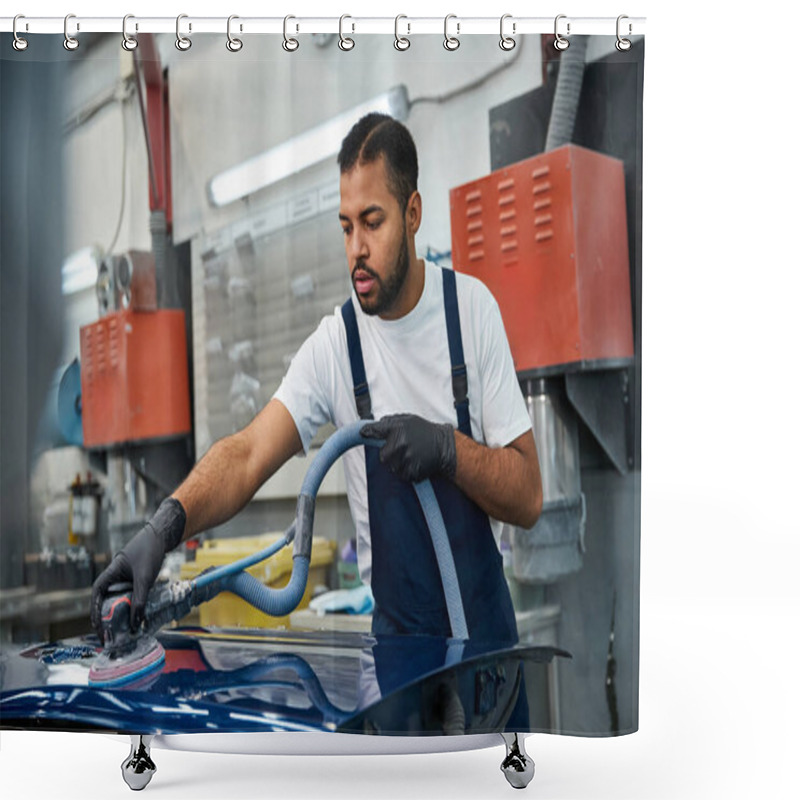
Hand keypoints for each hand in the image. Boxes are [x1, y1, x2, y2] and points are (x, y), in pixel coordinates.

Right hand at [90, 498, 185, 636]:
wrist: (163, 535)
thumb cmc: (150, 551)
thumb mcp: (145, 578)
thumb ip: (140, 600)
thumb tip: (136, 624)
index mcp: (110, 573)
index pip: (97, 594)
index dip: (94, 612)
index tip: (97, 627)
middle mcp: (116, 577)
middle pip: (106, 600)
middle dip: (106, 618)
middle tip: (109, 637)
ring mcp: (126, 579)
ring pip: (120, 600)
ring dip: (121, 615)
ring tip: (122, 633)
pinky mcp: (136, 581)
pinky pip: (131, 597)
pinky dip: (132, 608)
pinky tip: (137, 619)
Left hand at [361, 414, 456, 482]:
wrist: (444, 446)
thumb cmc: (426, 432)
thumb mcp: (409, 420)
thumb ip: (391, 422)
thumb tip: (375, 425)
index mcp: (398, 427)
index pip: (376, 430)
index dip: (367, 432)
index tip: (362, 433)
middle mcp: (400, 442)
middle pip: (382, 455)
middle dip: (389, 454)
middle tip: (401, 450)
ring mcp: (406, 457)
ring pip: (392, 467)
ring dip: (398, 464)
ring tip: (411, 456)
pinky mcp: (411, 470)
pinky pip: (401, 475)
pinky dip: (406, 472)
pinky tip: (415, 463)